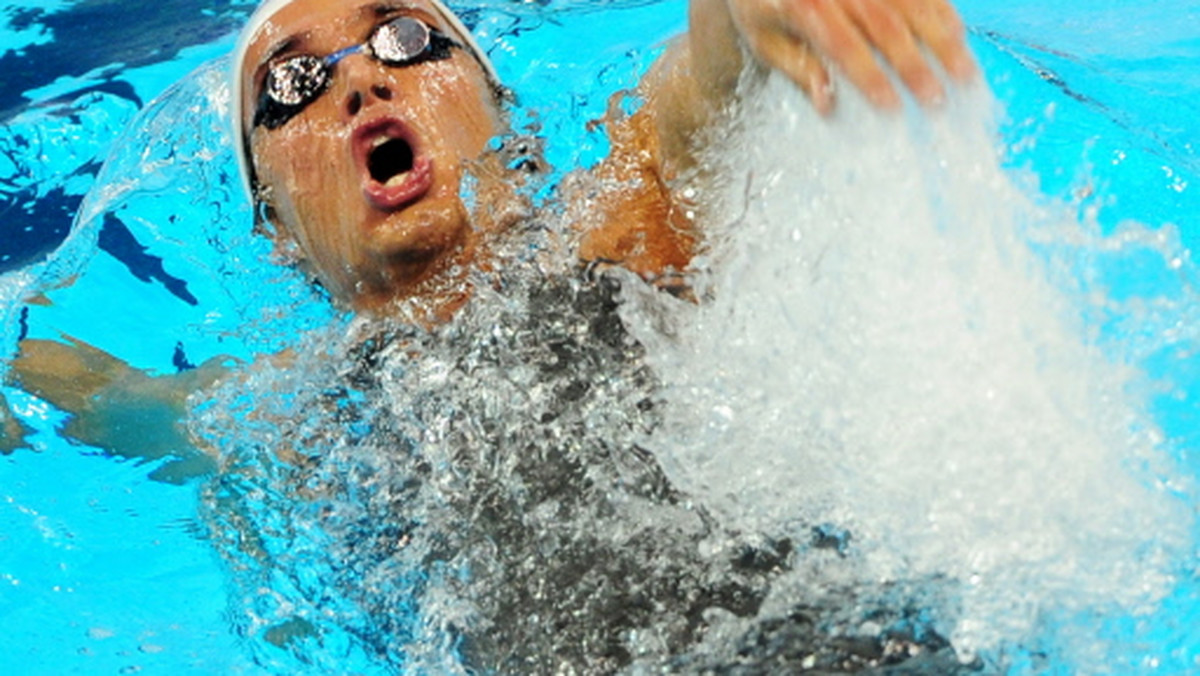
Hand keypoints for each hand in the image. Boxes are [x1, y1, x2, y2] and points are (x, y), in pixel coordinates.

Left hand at [724, 0, 975, 112]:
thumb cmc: (762, 6)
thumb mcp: (764, 40)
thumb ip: (798, 68)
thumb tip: (828, 105)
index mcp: (803, 5)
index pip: (843, 45)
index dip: (870, 76)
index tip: (892, 108)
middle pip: (885, 25)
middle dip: (915, 65)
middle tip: (938, 101)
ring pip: (911, 4)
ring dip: (941, 40)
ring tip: (964, 75)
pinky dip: (941, 11)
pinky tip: (958, 36)